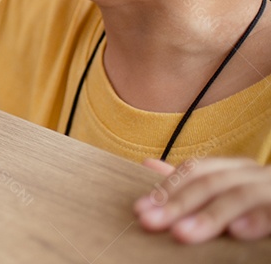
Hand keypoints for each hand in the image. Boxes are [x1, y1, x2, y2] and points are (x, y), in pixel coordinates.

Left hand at [134, 156, 270, 242]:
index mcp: (240, 171)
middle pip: (214, 182)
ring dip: (211, 215)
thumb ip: (194, 182)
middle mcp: (258, 175)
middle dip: (178, 202)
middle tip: (149, 222)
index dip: (168, 188)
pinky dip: (259, 220)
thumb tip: (149, 165)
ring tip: (182, 235)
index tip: (140, 209)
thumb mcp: (229, 191)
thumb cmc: (264, 204)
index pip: (199, 171)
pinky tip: (239, 232)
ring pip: (242, 195)